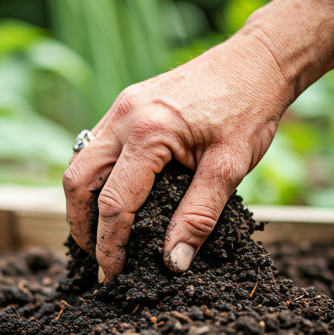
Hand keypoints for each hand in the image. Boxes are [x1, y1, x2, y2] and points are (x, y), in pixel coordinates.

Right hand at [63, 28, 294, 282]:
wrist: (255, 62)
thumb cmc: (248, 110)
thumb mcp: (229, 168)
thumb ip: (199, 217)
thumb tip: (175, 262)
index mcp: (149, 133)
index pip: (114, 203)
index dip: (109, 245)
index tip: (112, 273)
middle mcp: (124, 117)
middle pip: (78, 181)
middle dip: (80, 225)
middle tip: (97, 256)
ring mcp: (121, 107)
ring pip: (80, 162)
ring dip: (82, 201)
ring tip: (99, 232)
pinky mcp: (126, 105)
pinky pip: (95, 146)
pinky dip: (94, 177)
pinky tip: (110, 194)